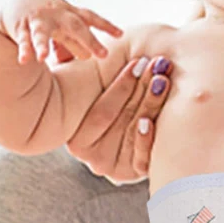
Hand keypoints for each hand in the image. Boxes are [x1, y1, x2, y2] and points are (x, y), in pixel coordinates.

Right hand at [2, 0, 122, 66]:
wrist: (19, 2)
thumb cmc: (49, 17)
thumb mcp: (64, 27)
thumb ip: (75, 41)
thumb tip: (88, 57)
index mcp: (69, 13)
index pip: (91, 18)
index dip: (105, 25)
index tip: (120, 34)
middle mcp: (56, 15)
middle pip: (75, 26)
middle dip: (89, 40)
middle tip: (103, 54)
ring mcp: (38, 20)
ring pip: (42, 33)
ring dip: (43, 45)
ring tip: (43, 58)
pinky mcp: (21, 27)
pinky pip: (23, 39)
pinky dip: (24, 49)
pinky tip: (25, 60)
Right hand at [66, 54, 171, 183]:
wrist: (143, 148)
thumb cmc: (118, 110)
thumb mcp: (97, 96)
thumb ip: (81, 76)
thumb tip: (60, 47)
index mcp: (79, 139)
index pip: (101, 111)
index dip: (121, 86)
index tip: (139, 62)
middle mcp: (94, 157)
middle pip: (120, 120)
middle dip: (141, 89)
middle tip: (158, 65)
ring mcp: (115, 167)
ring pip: (133, 133)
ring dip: (151, 105)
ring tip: (163, 80)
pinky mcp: (135, 174)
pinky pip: (142, 160)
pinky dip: (146, 140)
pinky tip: (151, 120)